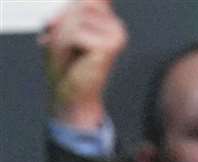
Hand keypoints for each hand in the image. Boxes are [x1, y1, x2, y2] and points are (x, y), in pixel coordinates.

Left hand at [40, 0, 126, 130]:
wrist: (72, 93)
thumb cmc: (67, 63)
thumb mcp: (64, 27)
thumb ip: (74, 9)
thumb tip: (86, 0)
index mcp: (107, 19)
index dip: (65, 14)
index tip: (58, 28)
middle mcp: (116, 26)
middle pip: (77, 5)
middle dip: (62, 23)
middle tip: (66, 46)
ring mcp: (116, 35)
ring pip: (75, 18)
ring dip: (63, 36)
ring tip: (71, 53)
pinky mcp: (110, 46)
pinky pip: (75, 33)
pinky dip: (67, 45)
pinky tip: (76, 59)